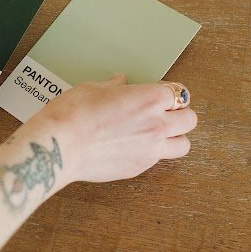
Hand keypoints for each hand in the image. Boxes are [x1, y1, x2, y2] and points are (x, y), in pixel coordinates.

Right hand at [27, 74, 195, 184]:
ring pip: (183, 145)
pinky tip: (132, 147)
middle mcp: (157, 125)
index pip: (178, 92)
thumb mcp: (93, 88)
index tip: (161, 93)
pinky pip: (157, 160)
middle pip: (190, 120)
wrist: (61, 145)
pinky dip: (151, 153)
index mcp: (149, 99)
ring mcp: (151, 150)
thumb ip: (114, 86)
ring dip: (175, 137)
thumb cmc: (74, 113)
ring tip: (157, 134)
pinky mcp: (138, 168)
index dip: (169, 92)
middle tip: (165, 113)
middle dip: (180, 114)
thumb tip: (120, 83)